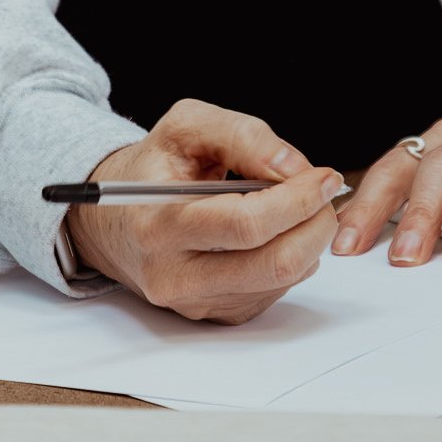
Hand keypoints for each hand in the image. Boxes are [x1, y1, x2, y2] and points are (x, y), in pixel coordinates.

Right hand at [66, 98, 341, 323]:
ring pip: (278, 281)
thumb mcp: (186, 126)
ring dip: (308, 242)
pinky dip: (292, 260)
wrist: (115, 218)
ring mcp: (194, 302)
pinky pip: (271, 294)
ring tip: (302, 207)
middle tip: (326, 194)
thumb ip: (241, 135)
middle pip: (271, 263)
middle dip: (315, 225)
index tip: (324, 177)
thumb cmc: (154, 167)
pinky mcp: (213, 315)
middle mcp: (172, 275)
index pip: (244, 224)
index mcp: (159, 223)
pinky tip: (279, 232)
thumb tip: (293, 168)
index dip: (296, 200)